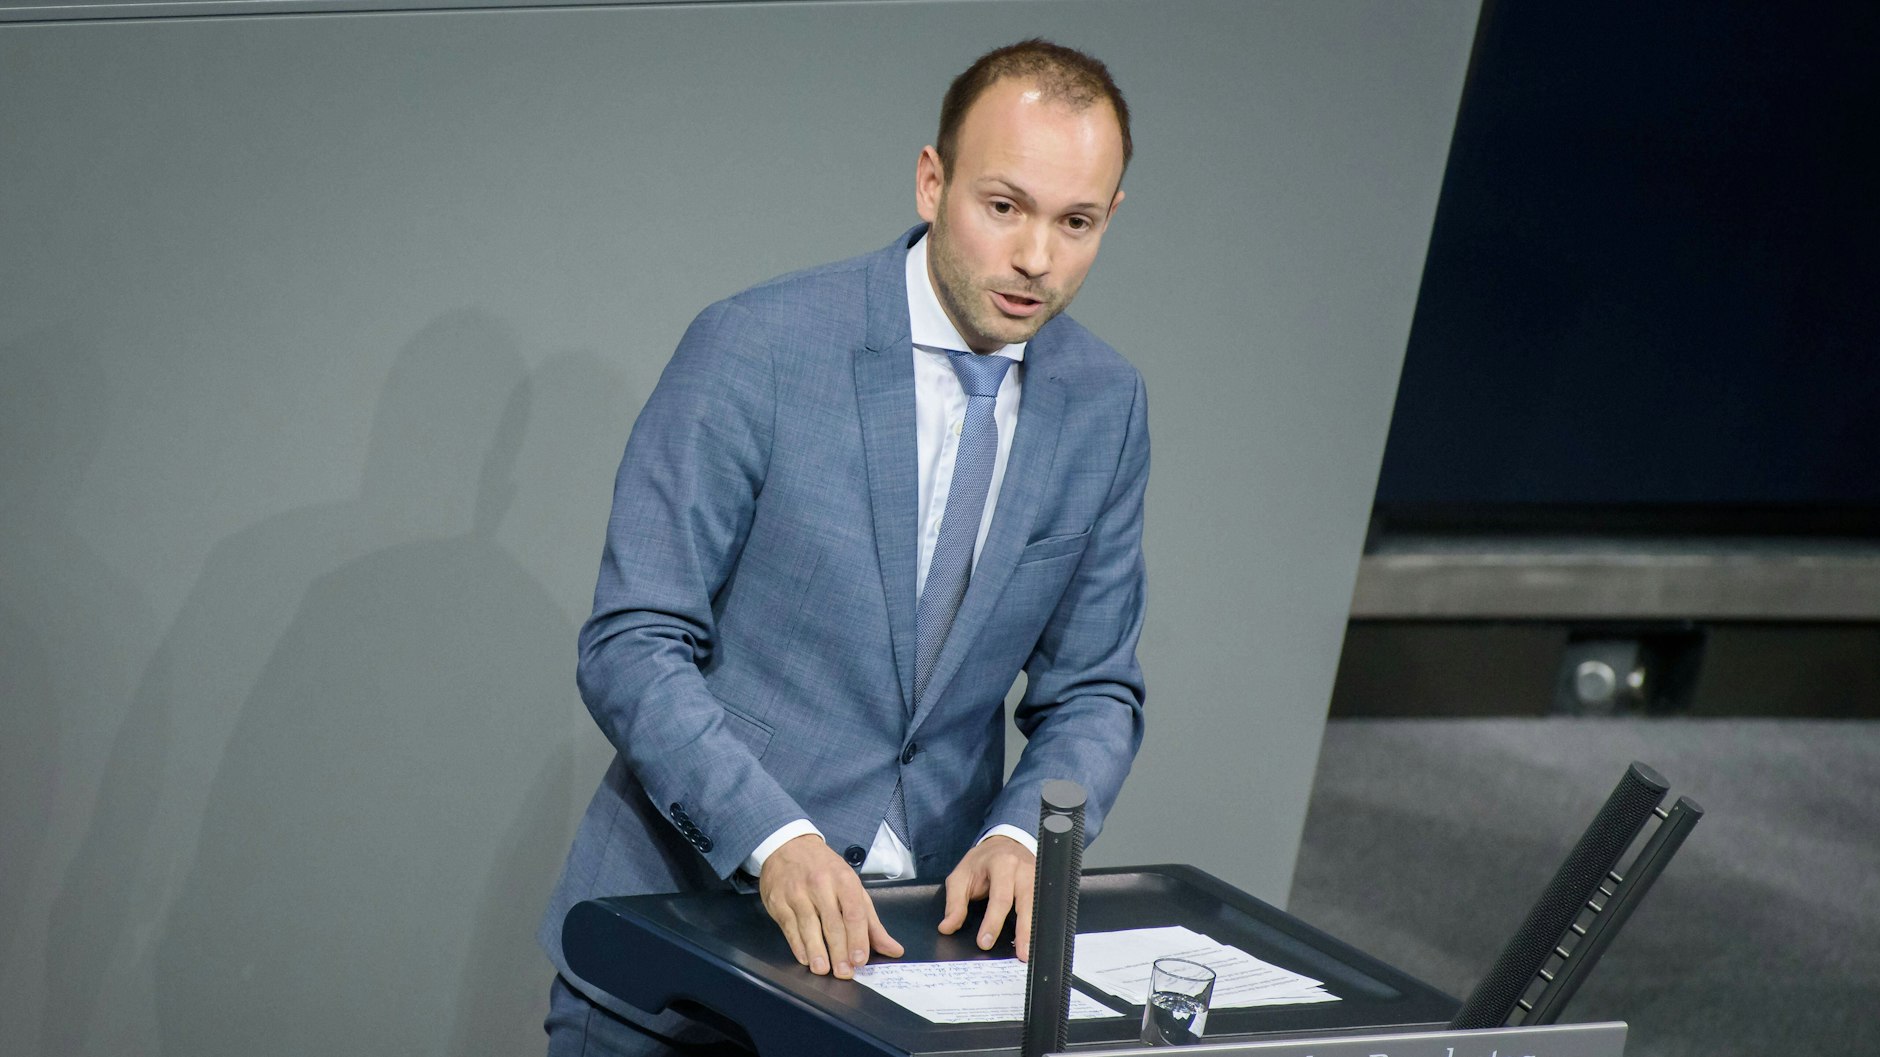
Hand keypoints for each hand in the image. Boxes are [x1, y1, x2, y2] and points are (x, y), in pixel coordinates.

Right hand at [759, 834, 902, 978]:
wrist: (788, 845)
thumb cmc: (825, 869)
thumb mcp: (852, 886)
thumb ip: (871, 921)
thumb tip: (892, 949)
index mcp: (844, 880)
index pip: (853, 912)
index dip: (857, 938)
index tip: (860, 959)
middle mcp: (820, 885)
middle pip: (832, 923)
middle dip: (839, 951)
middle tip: (844, 972)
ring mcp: (797, 893)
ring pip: (809, 926)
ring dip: (817, 951)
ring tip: (823, 969)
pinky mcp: (779, 901)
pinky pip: (789, 927)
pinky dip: (798, 945)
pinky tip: (806, 958)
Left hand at [938, 834, 1036, 960]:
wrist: (1002, 844)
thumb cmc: (981, 862)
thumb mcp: (961, 877)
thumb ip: (954, 903)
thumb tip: (947, 927)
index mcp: (1002, 864)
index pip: (999, 897)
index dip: (993, 922)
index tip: (985, 942)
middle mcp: (1024, 869)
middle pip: (1027, 902)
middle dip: (1024, 930)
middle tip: (1021, 954)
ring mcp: (1038, 876)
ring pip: (1039, 905)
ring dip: (1036, 930)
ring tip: (1031, 952)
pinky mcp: (1043, 884)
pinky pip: (1044, 906)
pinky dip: (1040, 924)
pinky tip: (1037, 939)